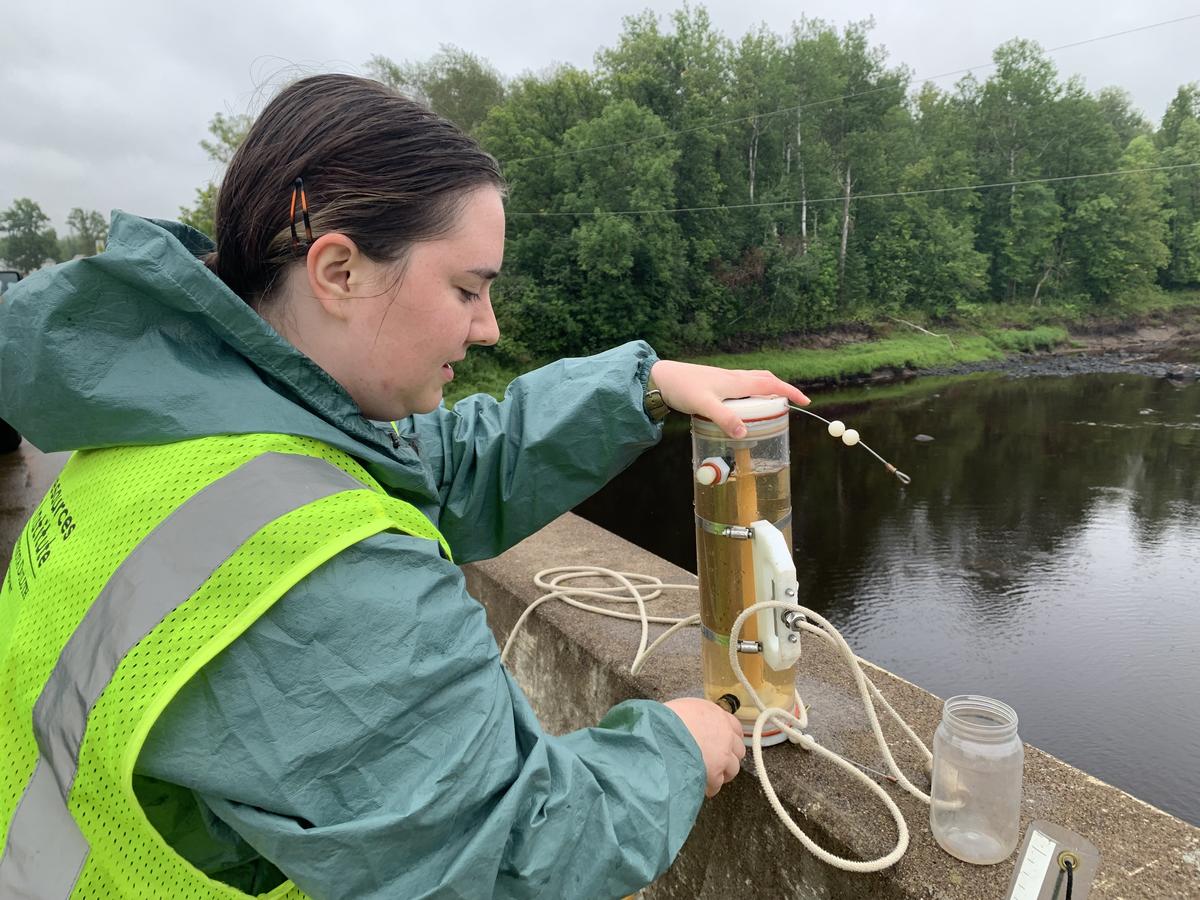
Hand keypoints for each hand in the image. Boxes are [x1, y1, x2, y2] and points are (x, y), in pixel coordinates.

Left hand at [650, 360, 809, 437]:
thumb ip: (724, 418)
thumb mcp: (704, 405)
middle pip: (765, 380)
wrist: (660, 378)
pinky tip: (742, 407)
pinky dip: (750, 395)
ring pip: (753, 382)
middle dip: (781, 390)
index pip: (771, 383)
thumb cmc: (682, 387)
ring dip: (765, 391)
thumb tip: (745, 433)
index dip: (790, 392)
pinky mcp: (715, 384)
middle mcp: (734, 378)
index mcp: (737, 381)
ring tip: (770, 408)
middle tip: (790, 405)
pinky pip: (740, 387)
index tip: (805, 402)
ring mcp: (724, 379)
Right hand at [663, 697, 746, 797]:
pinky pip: (717, 784)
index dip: (730, 738)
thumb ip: (697, 717)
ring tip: (710, 777)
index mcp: (718, 715)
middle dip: (729, 756)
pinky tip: (702, 787)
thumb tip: (694, 724)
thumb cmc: (667, 719)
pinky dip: (711, 787)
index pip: (735, 727)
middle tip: (718, 761)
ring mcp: (723, 754)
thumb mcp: (686, 708)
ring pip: (732, 768)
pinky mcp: (715, 772)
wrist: (662, 734)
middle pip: (738, 749)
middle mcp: (725, 734)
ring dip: (723, 773)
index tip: (726, 744)